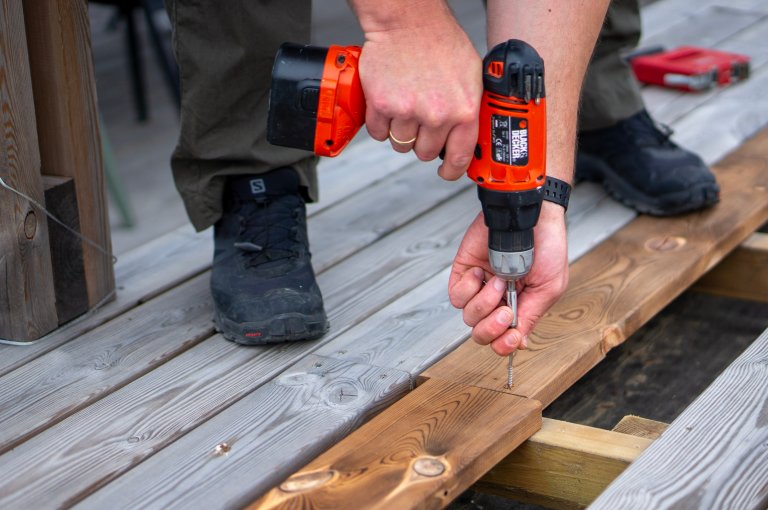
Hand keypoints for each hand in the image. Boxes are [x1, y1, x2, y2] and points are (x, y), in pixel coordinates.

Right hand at [354, 10, 481, 179]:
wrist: (408, 22)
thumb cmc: (440, 43)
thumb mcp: (471, 77)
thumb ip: (468, 110)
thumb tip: (466, 139)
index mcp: (463, 110)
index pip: (459, 158)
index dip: (451, 170)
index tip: (446, 172)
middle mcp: (436, 115)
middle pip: (424, 153)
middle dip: (422, 141)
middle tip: (421, 119)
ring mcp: (407, 111)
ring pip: (400, 144)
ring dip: (400, 131)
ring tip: (405, 105)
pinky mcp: (381, 105)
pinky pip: (378, 132)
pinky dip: (380, 123)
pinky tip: (389, 104)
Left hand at [448, 201, 568, 355]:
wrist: (532, 214)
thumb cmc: (547, 245)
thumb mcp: (549, 286)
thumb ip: (531, 315)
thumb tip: (518, 342)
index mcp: (519, 307)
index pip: (502, 339)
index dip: (503, 344)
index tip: (510, 335)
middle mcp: (497, 300)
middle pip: (481, 333)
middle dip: (491, 327)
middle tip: (504, 310)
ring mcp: (479, 287)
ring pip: (468, 316)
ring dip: (485, 301)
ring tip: (500, 281)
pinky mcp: (464, 272)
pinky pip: (456, 295)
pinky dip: (469, 287)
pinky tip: (482, 272)